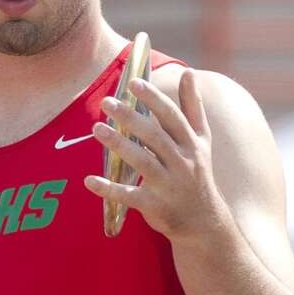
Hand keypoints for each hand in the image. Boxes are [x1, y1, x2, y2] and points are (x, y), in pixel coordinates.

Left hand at [84, 70, 231, 243]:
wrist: (203, 222)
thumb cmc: (197, 173)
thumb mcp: (201, 140)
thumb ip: (193, 107)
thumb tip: (189, 72)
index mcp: (191, 144)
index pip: (172, 117)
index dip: (154, 100)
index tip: (135, 83)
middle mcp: (182, 163)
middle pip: (155, 137)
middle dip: (131, 118)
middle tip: (107, 103)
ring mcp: (168, 186)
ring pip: (143, 163)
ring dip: (119, 145)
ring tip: (97, 129)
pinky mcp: (155, 206)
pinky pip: (129, 197)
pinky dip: (109, 190)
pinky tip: (89, 181)